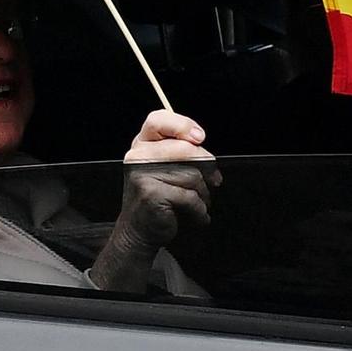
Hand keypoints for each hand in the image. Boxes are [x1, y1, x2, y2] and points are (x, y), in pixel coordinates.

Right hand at [90, 111, 218, 291]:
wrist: (140, 231)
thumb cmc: (159, 198)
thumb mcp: (168, 169)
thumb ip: (182, 154)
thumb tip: (209, 158)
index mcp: (143, 144)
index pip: (159, 119)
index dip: (183, 125)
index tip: (200, 138)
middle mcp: (138, 155)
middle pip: (186, 149)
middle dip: (206, 168)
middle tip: (213, 182)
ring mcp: (142, 174)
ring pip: (192, 175)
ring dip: (203, 193)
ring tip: (198, 202)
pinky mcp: (150, 194)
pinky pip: (189, 196)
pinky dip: (198, 210)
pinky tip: (195, 215)